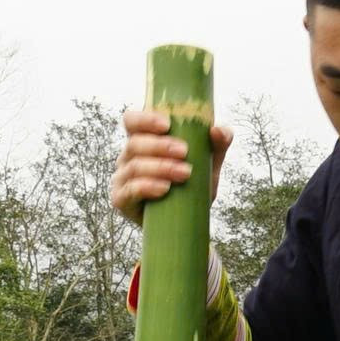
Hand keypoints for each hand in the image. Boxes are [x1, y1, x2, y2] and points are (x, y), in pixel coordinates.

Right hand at [110, 107, 232, 225]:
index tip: (167, 125)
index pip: (132, 121)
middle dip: (160, 146)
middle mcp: (128, 157)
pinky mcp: (121, 200)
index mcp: (143, 140)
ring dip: (160, 167)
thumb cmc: (192, 185)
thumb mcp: (208, 164)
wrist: (187, 221)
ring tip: (184, 173)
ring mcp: (122, 178)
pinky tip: (165, 188)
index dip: (145, 119)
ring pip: (134, 167)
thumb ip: (217, 145)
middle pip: (134, 143)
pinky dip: (148, 187)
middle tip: (184, 152)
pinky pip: (130, 190)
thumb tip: (218, 131)